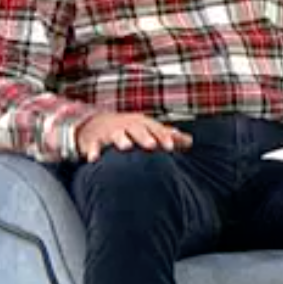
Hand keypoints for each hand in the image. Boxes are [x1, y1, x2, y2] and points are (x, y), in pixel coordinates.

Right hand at [76, 112, 191, 161]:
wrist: (96, 124)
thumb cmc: (129, 129)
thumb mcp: (148, 129)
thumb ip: (168, 136)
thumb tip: (190, 141)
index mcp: (142, 124)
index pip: (155, 129)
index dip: (164, 137)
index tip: (171, 147)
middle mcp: (127, 126)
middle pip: (137, 129)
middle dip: (145, 136)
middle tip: (152, 145)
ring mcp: (110, 132)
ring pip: (116, 135)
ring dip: (121, 139)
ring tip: (127, 146)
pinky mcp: (93, 141)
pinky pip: (92, 146)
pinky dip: (93, 151)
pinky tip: (94, 159)